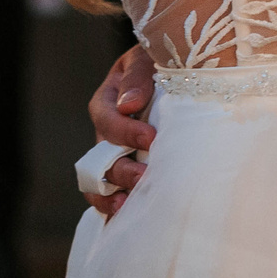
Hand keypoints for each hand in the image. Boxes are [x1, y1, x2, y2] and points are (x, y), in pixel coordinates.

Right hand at [84, 44, 156, 215]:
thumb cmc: (159, 63)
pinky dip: (115, 205)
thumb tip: (128, 104)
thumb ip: (136, 78)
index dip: (125, 131)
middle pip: (102, 154)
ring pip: (100, 178)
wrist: (176, 74)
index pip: (107, 118)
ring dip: (111, 194)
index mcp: (108, 100)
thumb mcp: (146, 59)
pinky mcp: (128, 169)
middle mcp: (106, 130)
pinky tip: (127, 217)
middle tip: (144, 178)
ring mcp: (114, 153)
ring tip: (126, 207)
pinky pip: (113, 191)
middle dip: (122, 169)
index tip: (150, 139)